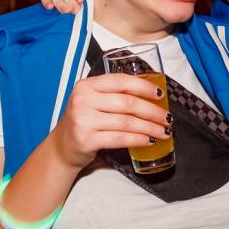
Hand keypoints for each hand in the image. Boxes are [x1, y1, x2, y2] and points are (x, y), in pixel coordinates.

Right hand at [49, 73, 171, 169]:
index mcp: (87, 85)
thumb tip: (151, 95)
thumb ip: (114, 94)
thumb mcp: (93, 101)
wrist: (61, 147)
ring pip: (126, 122)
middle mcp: (83, 100)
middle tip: (167, 118)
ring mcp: (83, 120)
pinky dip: (138, 140)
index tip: (160, 94)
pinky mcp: (86, 139)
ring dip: (150, 128)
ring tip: (164, 131)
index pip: (121, 81)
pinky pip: (120, 138)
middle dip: (152, 111)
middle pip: (127, 103)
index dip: (143, 87)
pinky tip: (149, 141)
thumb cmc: (84, 121)